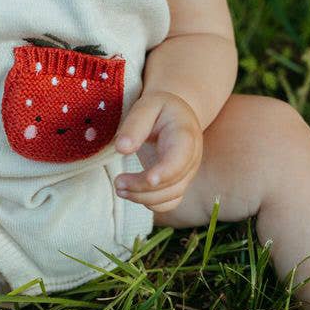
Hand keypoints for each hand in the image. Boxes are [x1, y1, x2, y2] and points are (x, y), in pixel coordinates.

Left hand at [113, 91, 202, 212]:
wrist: (177, 116)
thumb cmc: (160, 109)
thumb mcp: (147, 106)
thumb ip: (135, 125)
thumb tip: (122, 148)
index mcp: (185, 135)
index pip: (181, 157)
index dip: (167, 171)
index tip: (149, 179)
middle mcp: (192, 158)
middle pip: (173, 182)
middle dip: (143, 187)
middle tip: (117, 182)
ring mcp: (187, 174)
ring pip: (170, 197)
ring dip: (143, 198)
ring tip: (119, 187)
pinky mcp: (179, 184)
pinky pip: (169, 203)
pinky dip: (149, 203)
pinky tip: (130, 193)